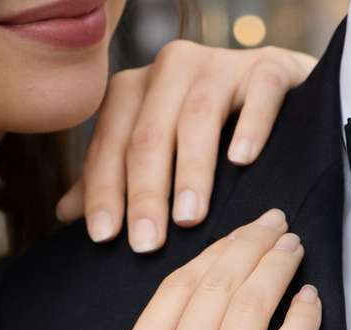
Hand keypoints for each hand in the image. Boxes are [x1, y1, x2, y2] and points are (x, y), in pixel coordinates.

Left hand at [57, 42, 315, 251]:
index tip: (104, 238)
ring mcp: (222, 64)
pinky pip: (259, 92)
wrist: (284, 96)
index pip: (111, 143)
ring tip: (190, 218)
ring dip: (191, 170)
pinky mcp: (271, 67)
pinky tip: (242, 161)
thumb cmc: (215, 138)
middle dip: (146, 193)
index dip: (104, 191)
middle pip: (149, 134)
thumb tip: (66, 213)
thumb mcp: (162, 157)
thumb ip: (116, 179)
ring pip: (197, 116)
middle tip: (147, 243)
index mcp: (138, 91)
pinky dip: (250, 126)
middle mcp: (172, 70)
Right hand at [102, 209, 321, 329]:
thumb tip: (190, 324)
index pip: (177, 288)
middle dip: (252, 245)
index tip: (238, 237)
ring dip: (279, 268)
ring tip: (295, 250)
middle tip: (277, 227)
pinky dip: (303, 317)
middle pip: (218, 285)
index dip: (214, 252)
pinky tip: (311, 300)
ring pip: (252, 306)